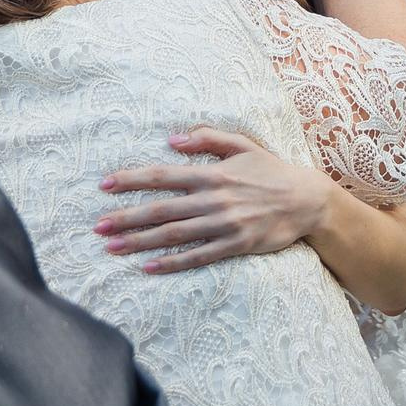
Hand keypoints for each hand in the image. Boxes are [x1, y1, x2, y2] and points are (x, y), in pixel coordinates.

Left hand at [96, 129, 334, 273]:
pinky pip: (198, 256)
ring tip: (113, 247)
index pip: (164, 176)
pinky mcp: (235, 245)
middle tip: (98, 226)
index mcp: (213, 174)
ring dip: (140, 242)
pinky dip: (172, 262)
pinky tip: (149, 267)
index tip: (105, 185)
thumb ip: (207, 139)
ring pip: (174, 235)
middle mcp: (214, 200)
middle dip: (126, 218)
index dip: (132, 180)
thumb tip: (172, 139)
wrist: (307, 201)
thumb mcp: (242, 145)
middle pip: (161, 210)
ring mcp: (224, 225)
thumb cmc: (272, 171)